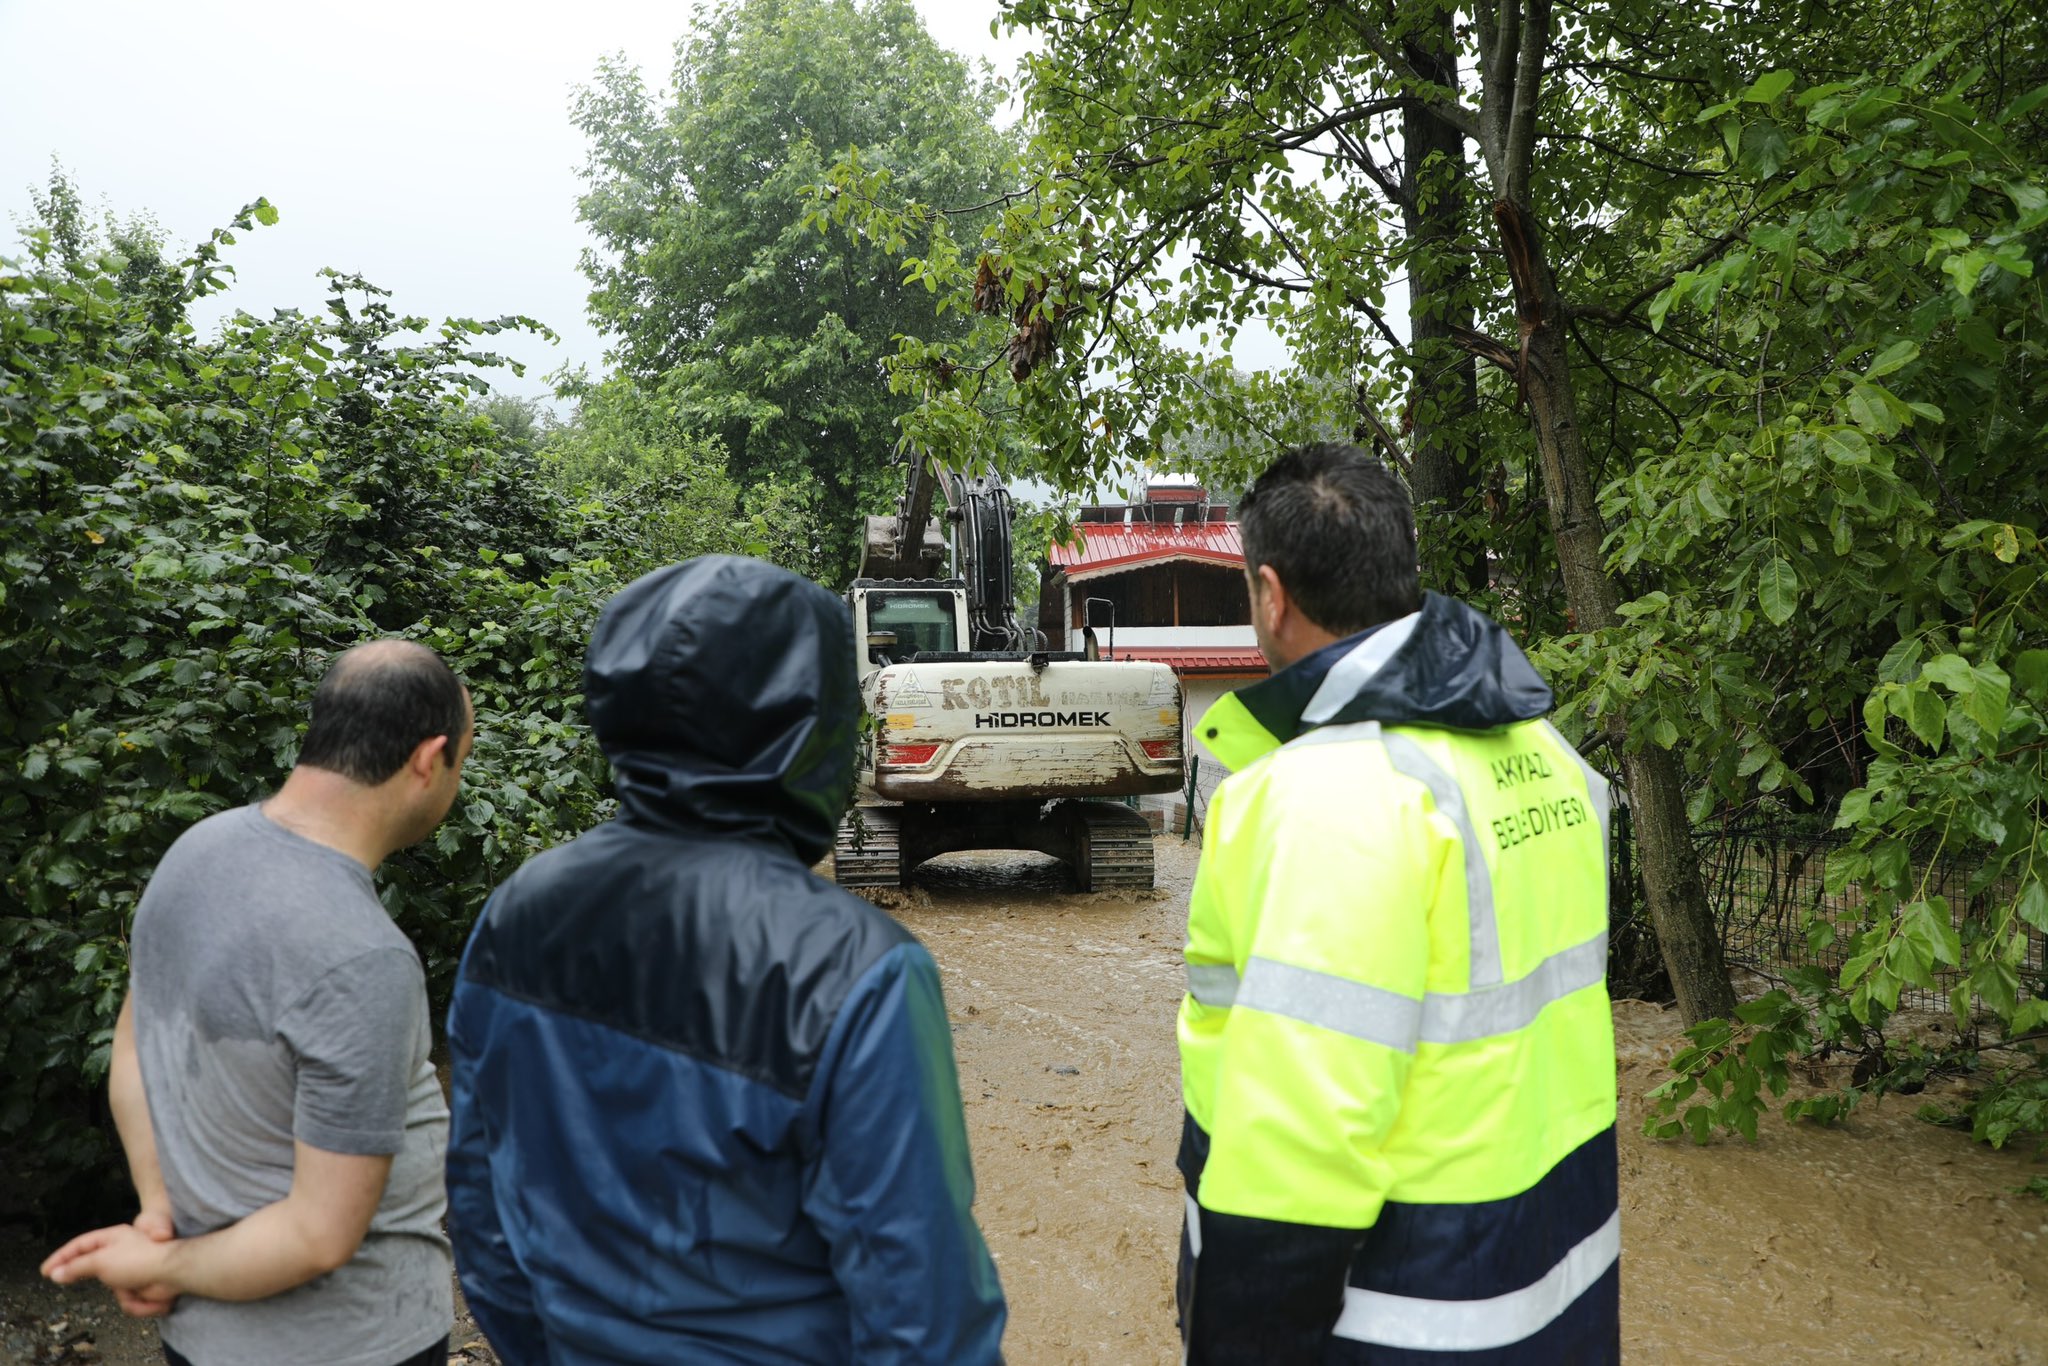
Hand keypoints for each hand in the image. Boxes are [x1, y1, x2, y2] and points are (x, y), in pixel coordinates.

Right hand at [41, 1222, 179, 1314]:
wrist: (172, 1274)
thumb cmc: (138, 1260)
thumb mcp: (100, 1261)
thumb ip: (76, 1266)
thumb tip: (56, 1272)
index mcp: (113, 1238)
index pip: (80, 1245)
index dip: (61, 1257)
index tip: (45, 1270)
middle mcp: (122, 1253)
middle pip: (94, 1269)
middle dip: (90, 1278)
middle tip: (66, 1283)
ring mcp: (132, 1271)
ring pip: (113, 1291)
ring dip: (125, 1294)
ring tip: (133, 1286)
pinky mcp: (142, 1287)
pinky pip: (129, 1301)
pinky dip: (138, 1302)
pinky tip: (147, 1294)